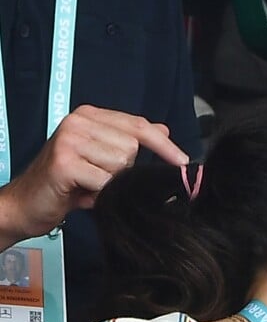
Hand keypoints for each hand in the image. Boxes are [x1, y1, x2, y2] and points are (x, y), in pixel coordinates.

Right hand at [0, 105, 189, 249]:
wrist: (28, 205)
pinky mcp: (65, 161)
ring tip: (89, 185)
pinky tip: (83, 194)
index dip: (163, 145)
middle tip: (99, 179)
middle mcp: (79, 121)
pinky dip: (100, 194)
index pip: (138, 125)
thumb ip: (130, 143)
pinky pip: (106, 182)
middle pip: (132, 148)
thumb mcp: (103, 160)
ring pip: (121, 165)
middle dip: (124, 172)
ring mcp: (70, 139)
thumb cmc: (68, 184)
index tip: (183, 161)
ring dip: (111, 184)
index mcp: (90, 116)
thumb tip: (165, 130)